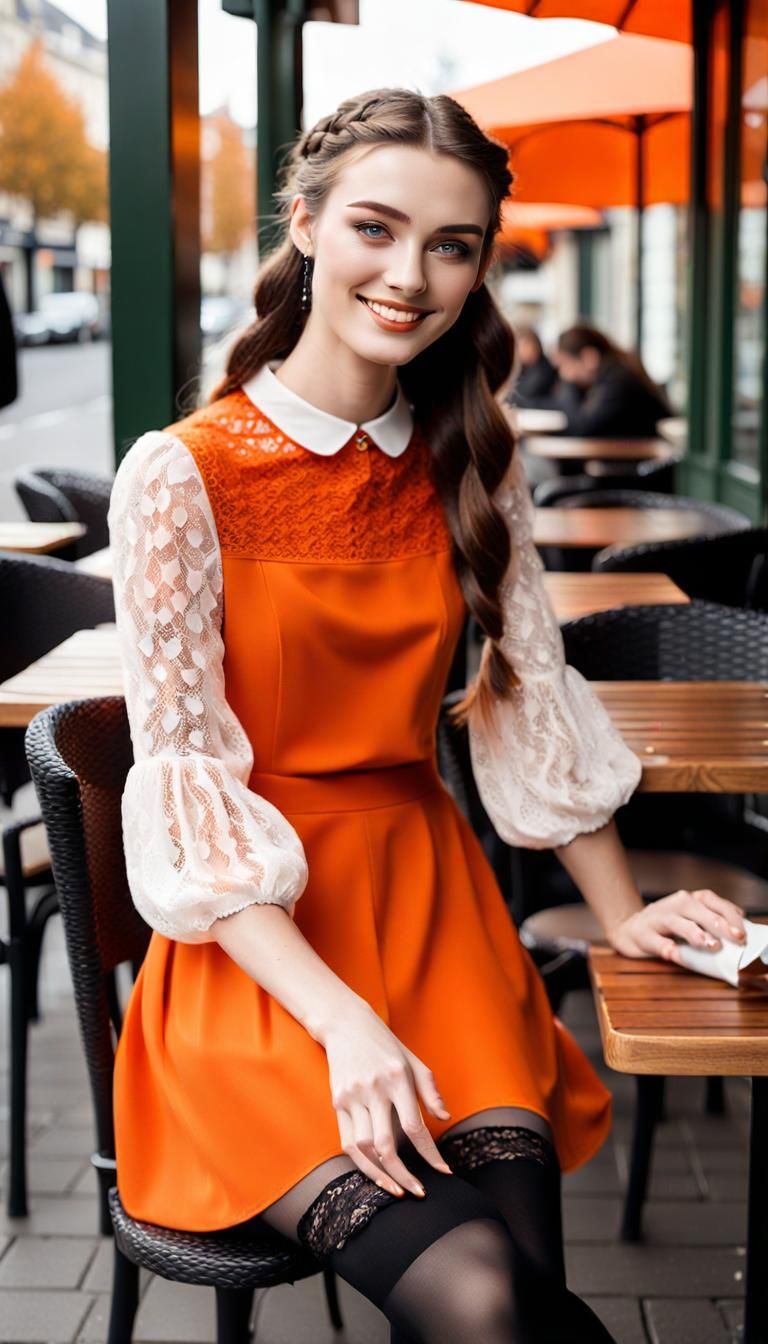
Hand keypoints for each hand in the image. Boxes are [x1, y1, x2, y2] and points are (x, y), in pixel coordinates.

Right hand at [320, 1002, 452, 1199]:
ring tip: (398, 1189)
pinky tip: (376, 1175)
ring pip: (365, 1148)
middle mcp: (374, 1089)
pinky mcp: (337, 1103)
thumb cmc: (385, 1044)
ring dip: (382, 1174)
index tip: (443, 1171)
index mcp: (397, 1078)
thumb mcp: (414, 1061)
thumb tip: (444, 1118)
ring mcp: (352, 1097)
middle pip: (387, 1144)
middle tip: (419, 1193)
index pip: (415, 1126)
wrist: (345, 1024)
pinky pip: (348, 1142)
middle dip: (405, 1174)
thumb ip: (430, 1091)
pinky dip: (362, 1164)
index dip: (430, 1154)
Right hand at [608, 889, 746, 963]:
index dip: (729, 915)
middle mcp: (673, 904)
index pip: (712, 901)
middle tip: (733, 938)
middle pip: (698, 910)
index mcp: (688, 899)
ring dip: (694, 933)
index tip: (742, 933)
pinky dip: (666, 947)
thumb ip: (710, 920)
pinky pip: (656, 941)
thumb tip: (740, 931)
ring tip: (709, 945)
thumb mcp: (689, 917)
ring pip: (677, 922)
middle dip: (718, 924)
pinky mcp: (642, 934)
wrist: (627, 928)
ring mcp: (657, 918)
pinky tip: (674, 953)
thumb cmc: (665, 925)